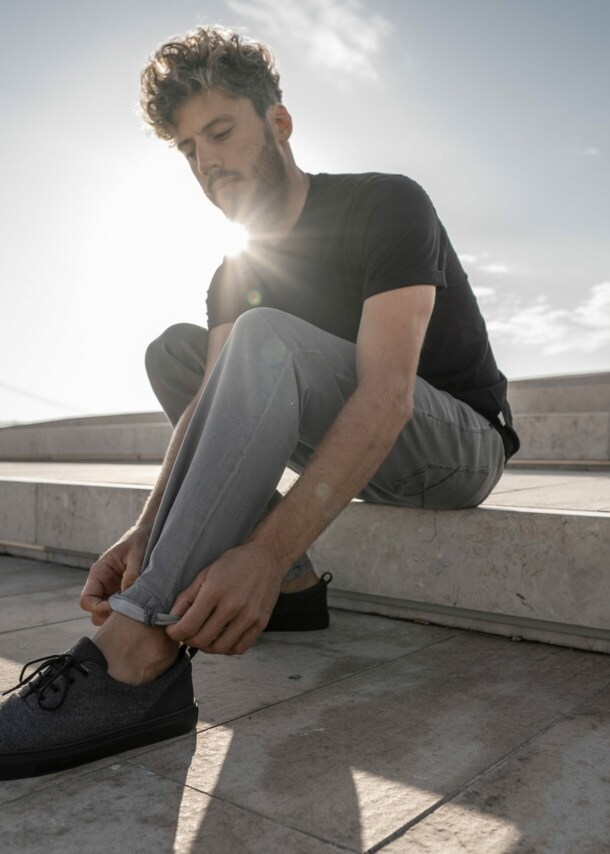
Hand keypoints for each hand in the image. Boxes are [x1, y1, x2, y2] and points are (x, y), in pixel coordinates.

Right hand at [79, 524, 152, 625]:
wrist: (149, 534)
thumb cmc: (139, 540)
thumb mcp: (137, 553)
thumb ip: (132, 572)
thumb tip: (127, 594)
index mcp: (99, 573)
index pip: (86, 600)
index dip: (98, 608)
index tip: (116, 608)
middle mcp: (103, 586)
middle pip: (95, 613)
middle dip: (108, 616)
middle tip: (129, 614)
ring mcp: (113, 593)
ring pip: (108, 616)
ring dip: (119, 617)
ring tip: (137, 612)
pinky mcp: (126, 596)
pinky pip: (122, 611)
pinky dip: (129, 615)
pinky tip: (142, 610)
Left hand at [166, 543, 282, 655]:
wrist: (266, 558)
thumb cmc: (233, 563)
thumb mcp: (206, 573)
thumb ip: (187, 597)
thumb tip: (171, 619)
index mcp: (214, 591)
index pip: (188, 626)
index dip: (175, 633)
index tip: (173, 630)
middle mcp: (232, 606)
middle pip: (202, 639)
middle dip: (189, 639)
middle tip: (187, 633)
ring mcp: (249, 616)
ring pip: (220, 647)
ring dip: (207, 647)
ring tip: (204, 636)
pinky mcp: (261, 622)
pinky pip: (239, 648)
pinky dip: (227, 649)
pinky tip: (222, 638)